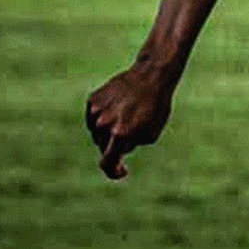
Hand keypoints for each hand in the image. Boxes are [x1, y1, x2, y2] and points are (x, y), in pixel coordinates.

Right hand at [85, 63, 174, 179]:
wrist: (150, 77)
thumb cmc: (155, 108)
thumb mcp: (150, 134)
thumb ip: (131, 145)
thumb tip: (116, 148)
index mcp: (121, 134)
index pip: (108, 162)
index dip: (113, 171)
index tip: (121, 171)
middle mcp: (104, 124)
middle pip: (104, 147)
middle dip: (116, 145)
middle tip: (131, 134)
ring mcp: (96, 111)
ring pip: (97, 133)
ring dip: (109, 131)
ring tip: (128, 117)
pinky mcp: (92, 100)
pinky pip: (94, 118)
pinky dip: (103, 118)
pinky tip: (118, 108)